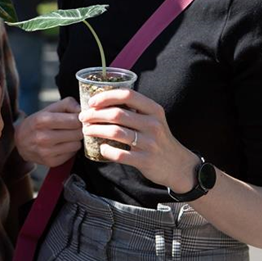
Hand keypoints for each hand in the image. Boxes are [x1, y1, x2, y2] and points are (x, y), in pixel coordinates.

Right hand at [15, 97, 81, 166]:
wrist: (20, 142)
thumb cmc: (37, 123)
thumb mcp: (48, 109)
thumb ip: (67, 104)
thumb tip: (81, 110)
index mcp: (42, 120)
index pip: (74, 120)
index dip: (79, 119)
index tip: (77, 119)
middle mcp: (43, 137)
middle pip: (77, 133)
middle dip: (78, 129)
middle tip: (72, 128)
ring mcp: (46, 152)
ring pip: (76, 144)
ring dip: (75, 140)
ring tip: (66, 136)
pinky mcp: (51, 162)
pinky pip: (72, 154)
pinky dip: (70, 149)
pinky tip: (61, 145)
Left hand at [80, 88, 197, 191]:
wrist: (177, 165)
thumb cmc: (158, 139)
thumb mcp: (154, 119)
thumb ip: (135, 110)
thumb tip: (103, 101)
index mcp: (154, 110)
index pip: (127, 95)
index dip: (106, 96)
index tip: (92, 102)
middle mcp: (153, 124)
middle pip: (117, 114)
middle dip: (95, 115)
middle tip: (83, 117)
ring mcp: (150, 143)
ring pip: (115, 133)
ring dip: (96, 130)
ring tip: (86, 130)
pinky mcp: (145, 160)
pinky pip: (119, 154)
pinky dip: (106, 150)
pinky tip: (101, 148)